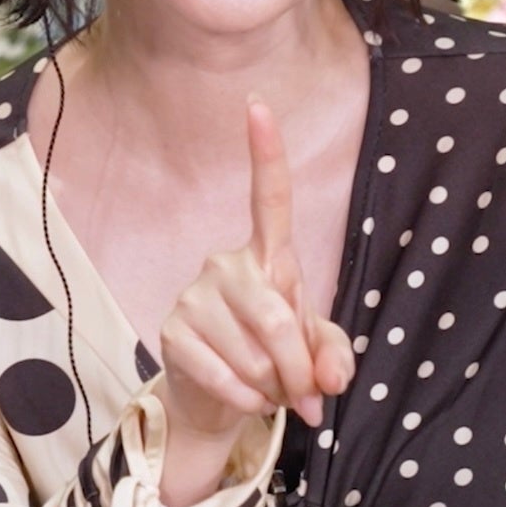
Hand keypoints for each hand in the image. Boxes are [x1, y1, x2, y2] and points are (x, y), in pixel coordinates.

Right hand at [155, 99, 356, 439]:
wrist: (217, 400)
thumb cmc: (273, 359)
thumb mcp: (313, 351)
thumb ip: (333, 356)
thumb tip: (327, 379)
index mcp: (266, 256)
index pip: (267, 198)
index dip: (264, 154)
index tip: (257, 105)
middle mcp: (226, 265)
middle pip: (276, 316)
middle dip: (300, 369)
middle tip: (306, 397)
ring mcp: (195, 296)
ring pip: (255, 354)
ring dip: (274, 388)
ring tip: (269, 390)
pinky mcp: (173, 331)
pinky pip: (225, 376)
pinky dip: (247, 401)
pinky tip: (245, 400)